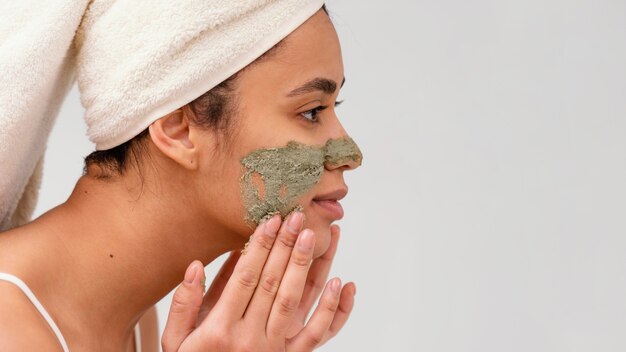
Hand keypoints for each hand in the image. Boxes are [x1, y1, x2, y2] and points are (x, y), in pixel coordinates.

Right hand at [161, 213, 355, 350]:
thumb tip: (196, 266)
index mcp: (220, 329)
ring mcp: (272, 349)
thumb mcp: (175, 341)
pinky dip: (332, 310)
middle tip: (297, 217)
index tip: (271, 221)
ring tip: (314, 236)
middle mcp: (249, 338)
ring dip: (305, 266)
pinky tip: (342, 284)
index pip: (245, 278)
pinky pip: (316, 334)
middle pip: (272, 283)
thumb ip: (184, 304)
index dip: (260, 247)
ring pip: (294, 301)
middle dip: (286, 247)